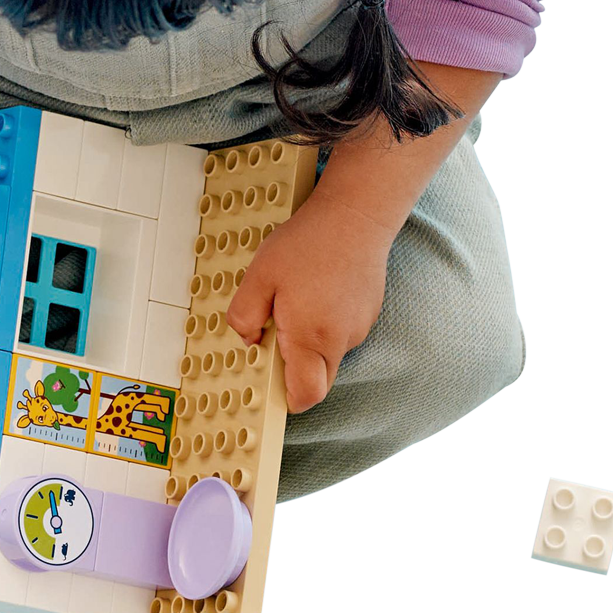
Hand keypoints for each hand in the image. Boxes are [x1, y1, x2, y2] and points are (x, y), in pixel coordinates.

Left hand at [224, 189, 391, 412]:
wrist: (356, 214)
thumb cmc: (310, 242)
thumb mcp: (259, 275)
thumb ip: (245, 315)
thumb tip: (249, 339)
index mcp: (311, 338)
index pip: (305, 396)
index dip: (286, 398)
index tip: (267, 381)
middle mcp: (339, 341)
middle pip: (318, 381)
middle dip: (294, 372)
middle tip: (275, 337)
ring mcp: (358, 328)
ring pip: (329, 355)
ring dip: (308, 343)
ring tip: (294, 301)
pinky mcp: (367, 313)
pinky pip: (341, 333)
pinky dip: (325, 324)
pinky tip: (315, 290)